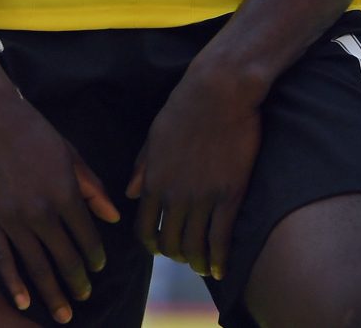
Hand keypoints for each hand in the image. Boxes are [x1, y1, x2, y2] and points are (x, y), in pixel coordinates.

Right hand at [0, 92, 119, 323]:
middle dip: (77, 282)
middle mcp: (41, 211)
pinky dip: (14, 283)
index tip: (98, 269)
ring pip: (36, 265)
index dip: (95, 258)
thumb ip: (92, 187)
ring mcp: (11, 218)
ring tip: (63, 313)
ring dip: (52, 292)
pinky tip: (23, 301)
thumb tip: (114, 217)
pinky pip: (2, 259)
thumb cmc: (31, 130)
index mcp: (65, 193)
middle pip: (65, 258)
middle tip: (84, 297)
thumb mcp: (69, 153)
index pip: (87, 237)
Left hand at [127, 64, 261, 281]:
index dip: (150, 244)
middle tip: (184, 257)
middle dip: (175, 255)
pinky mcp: (229, 195)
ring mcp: (202, 197)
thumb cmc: (186, 106)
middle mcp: (174, 195)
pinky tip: (220, 270)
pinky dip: (219, 259)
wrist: (219, 91)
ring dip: (196, 262)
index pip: (143, 227)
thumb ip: (144, 167)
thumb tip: (131, 192)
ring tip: (202, 267)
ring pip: (194, 245)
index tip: (159, 249)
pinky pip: (220, 238)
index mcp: (153, 180)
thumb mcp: (156, 135)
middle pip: (169, 242)